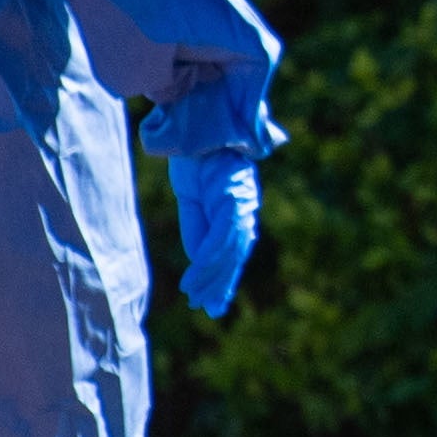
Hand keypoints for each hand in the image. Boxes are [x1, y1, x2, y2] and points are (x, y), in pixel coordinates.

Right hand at [168, 151, 261, 319]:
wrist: (200, 127)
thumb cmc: (197, 159)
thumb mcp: (193, 199)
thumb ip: (199, 227)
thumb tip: (201, 260)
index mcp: (236, 209)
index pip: (233, 249)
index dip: (224, 275)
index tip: (215, 297)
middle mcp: (243, 209)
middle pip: (235, 255)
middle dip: (221, 284)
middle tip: (211, 309)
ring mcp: (241, 205)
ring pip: (229, 252)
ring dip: (213, 278)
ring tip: (199, 299)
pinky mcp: (233, 201)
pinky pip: (221, 239)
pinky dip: (208, 262)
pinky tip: (197, 278)